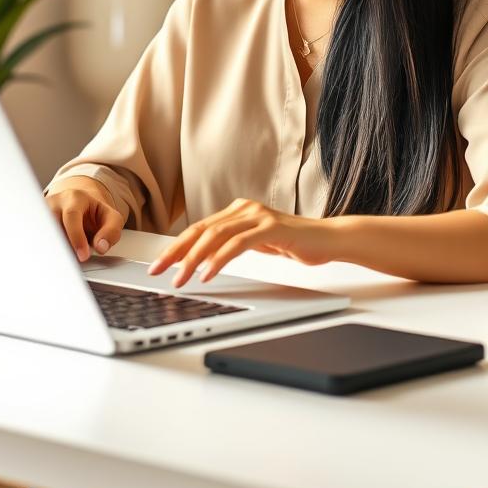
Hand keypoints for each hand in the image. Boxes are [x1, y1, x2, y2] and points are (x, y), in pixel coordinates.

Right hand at [44, 175, 124, 261]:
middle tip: (73, 262)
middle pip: (52, 226)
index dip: (76, 237)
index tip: (83, 256)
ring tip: (66, 259)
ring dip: (55, 250)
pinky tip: (55, 257)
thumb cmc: (95, 214)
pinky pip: (38, 240)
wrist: (81, 207)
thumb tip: (101, 247)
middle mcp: (55, 203)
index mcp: (74, 197)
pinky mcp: (35, 224)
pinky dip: (47, 251)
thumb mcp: (111, 218)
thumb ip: (111, 231)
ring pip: (44, 235)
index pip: (71, 216)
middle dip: (63, 247)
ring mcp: (41, 213)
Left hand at [147, 198, 333, 287]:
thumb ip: (233, 244)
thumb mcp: (257, 243)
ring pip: (215, 236)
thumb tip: (203, 260)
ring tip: (181, 278)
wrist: (328, 239)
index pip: (198, 229)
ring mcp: (258, 216)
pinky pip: (238, 243)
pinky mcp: (272, 228)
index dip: (175, 246)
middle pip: (200, 230)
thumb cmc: (294, 243)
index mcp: (237, 211)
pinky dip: (219, 259)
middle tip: (158, 271)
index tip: (158, 264)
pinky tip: (208, 273)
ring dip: (194, 259)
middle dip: (176, 252)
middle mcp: (244, 209)